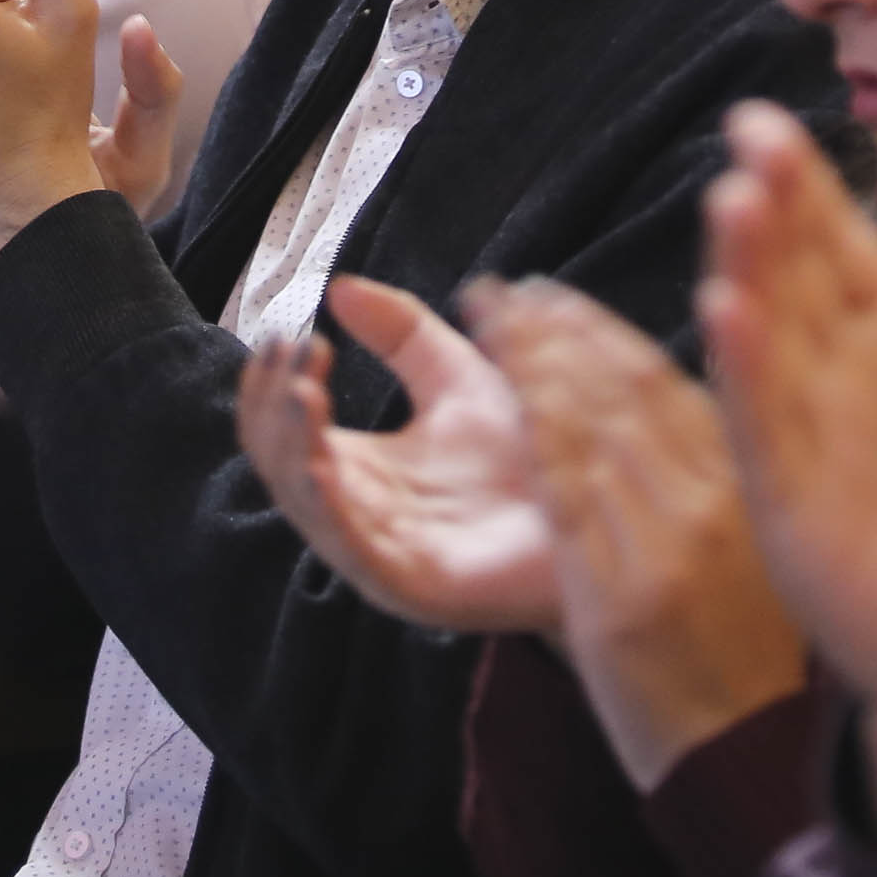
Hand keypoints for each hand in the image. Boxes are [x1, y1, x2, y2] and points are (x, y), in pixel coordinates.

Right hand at [236, 275, 560, 634]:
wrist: (602, 506)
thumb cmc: (534, 452)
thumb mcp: (457, 376)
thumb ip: (401, 332)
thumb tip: (339, 288)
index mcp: (360, 468)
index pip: (283, 426)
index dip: (274, 379)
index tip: (292, 332)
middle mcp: (358, 511)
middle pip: (278, 460)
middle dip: (274, 402)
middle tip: (295, 349)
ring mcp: (380, 554)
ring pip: (303, 502)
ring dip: (292, 443)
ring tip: (303, 390)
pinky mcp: (411, 588)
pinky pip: (350, 549)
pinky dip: (326, 505)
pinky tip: (322, 459)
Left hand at [479, 276, 806, 790]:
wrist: (747, 750)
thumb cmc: (748, 644)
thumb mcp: (752, 542)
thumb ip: (709, 469)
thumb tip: (656, 396)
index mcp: (749, 484)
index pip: (663, 378)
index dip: (597, 327)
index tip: (550, 291)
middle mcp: (710, 505)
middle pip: (622, 389)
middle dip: (556, 328)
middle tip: (508, 290)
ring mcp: (663, 550)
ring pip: (589, 428)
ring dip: (534, 362)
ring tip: (491, 316)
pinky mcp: (616, 597)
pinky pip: (567, 496)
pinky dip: (534, 433)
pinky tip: (502, 394)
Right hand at [700, 103, 876, 867]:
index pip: (841, 244)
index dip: (806, 183)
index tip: (771, 114)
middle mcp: (847, 383)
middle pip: (793, 274)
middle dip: (768, 206)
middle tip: (750, 134)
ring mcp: (814, 443)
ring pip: (768, 339)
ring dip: (744, 271)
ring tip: (733, 202)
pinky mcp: (799, 511)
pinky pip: (765, 431)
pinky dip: (744, 372)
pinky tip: (724, 311)